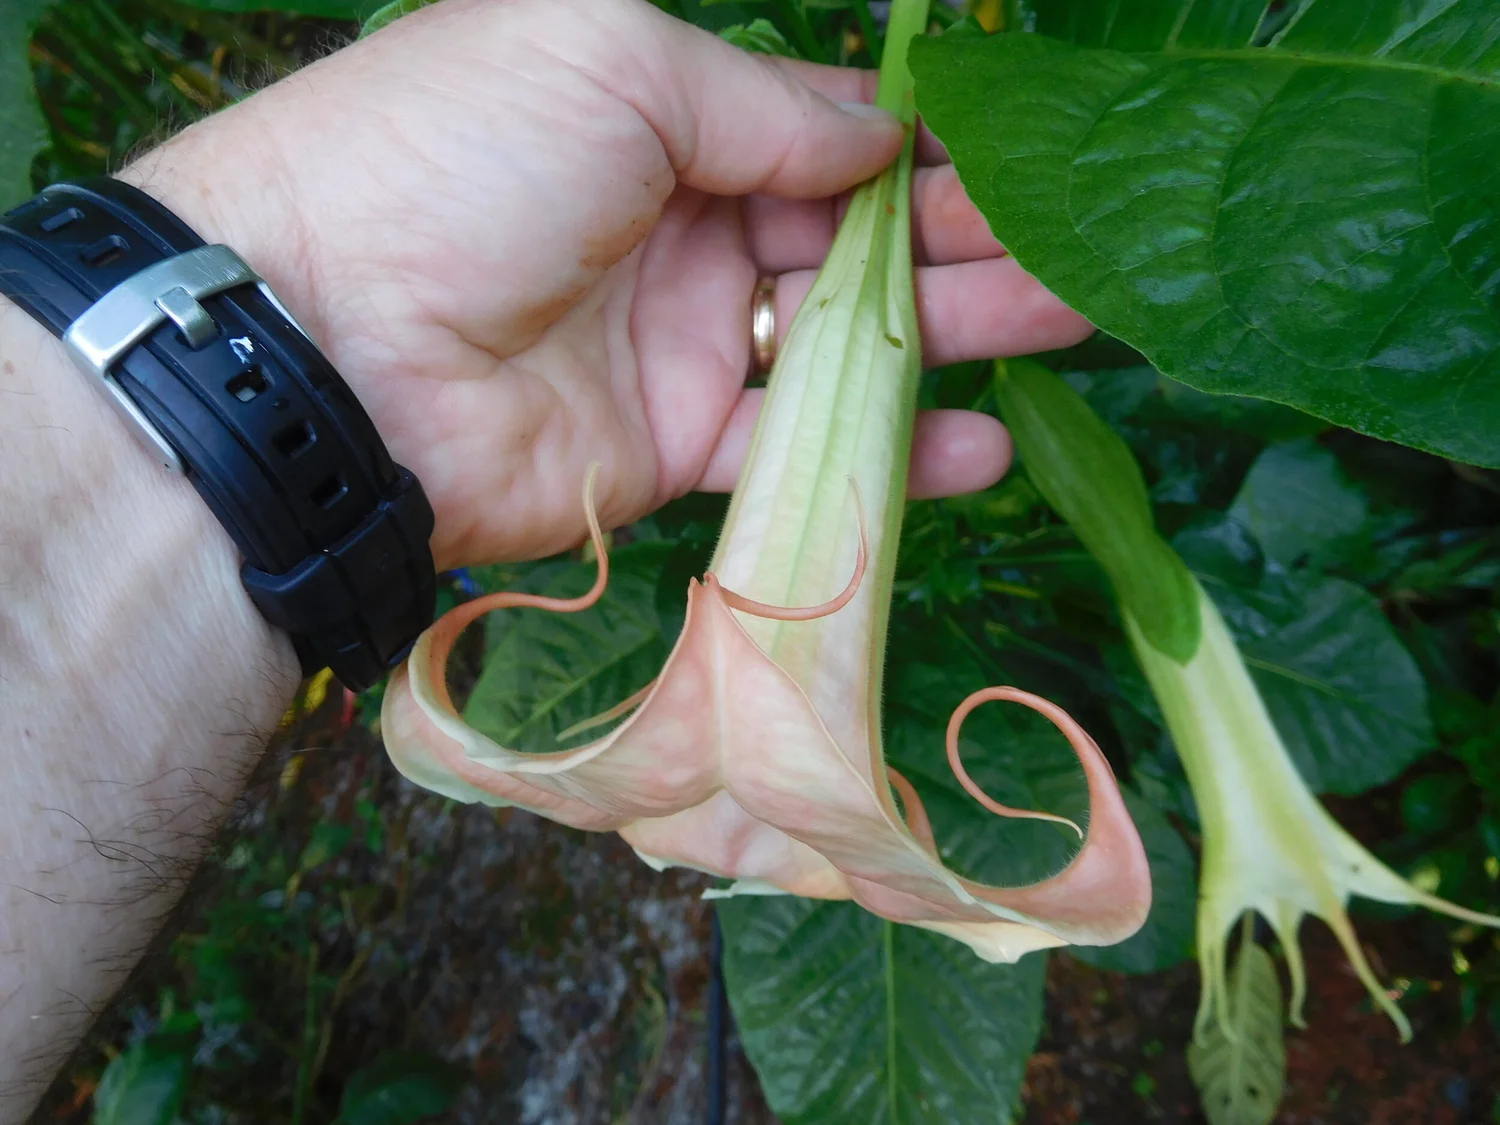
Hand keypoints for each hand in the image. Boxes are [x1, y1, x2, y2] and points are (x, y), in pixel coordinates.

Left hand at [124, 0, 1091, 570]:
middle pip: (854, 237)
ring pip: (844, 343)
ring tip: (1069, 326)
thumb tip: (882, 136)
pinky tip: (985, 443)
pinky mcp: (671, 449)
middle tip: (1081, 252)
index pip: (825, 133)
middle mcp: (682, 230)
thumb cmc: (459, 158)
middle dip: (966, 242)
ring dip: (957, 337)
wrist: (329, 339)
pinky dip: (889, 451)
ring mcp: (681, 344)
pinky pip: (795, 449)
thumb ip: (763, 102)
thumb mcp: (615, 58)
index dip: (924, 151)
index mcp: (664, 118)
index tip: (1025, 168)